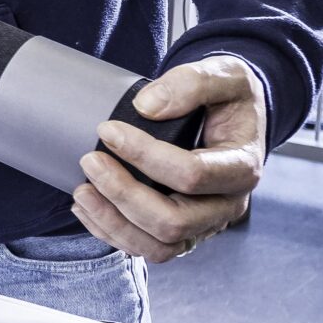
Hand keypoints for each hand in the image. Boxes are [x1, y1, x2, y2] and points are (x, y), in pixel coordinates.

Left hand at [71, 55, 267, 263]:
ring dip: (113, 223)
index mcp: (241, 167)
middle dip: (124, 195)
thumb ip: (191, 83)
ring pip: (159, 246)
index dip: (144, 155)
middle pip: (174, 222)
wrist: (235, 117)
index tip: (107, 129)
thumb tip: (145, 107)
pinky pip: (148, 248)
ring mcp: (205, 224)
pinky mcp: (184, 232)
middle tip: (89, 161)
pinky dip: (113, 234)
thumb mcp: (223, 74)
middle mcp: (228, 205)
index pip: (192, 174)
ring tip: (81, 192)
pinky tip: (87, 208)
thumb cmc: (228, 96)